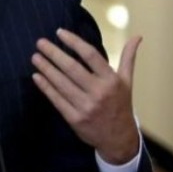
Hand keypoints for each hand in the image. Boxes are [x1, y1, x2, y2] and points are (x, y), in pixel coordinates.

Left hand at [31, 29, 141, 164]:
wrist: (119, 139)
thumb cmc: (121, 104)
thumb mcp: (127, 81)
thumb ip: (128, 58)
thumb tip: (137, 36)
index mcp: (112, 80)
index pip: (90, 55)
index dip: (74, 42)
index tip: (59, 32)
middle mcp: (99, 92)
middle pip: (72, 68)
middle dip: (54, 53)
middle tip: (40, 42)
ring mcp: (86, 106)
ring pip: (61, 83)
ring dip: (46, 68)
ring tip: (35, 57)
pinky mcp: (75, 119)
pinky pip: (56, 99)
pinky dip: (45, 87)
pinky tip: (36, 76)